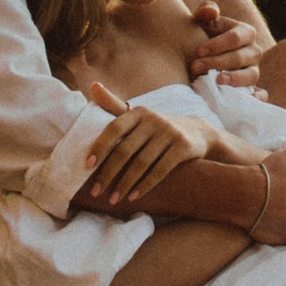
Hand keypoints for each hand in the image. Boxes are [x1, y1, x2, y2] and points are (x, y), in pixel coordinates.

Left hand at [74, 94, 209, 208]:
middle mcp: (154, 119)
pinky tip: (133, 196)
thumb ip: (114, 105)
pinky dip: (145, 185)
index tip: (87, 166)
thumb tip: (93, 86)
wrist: (198, 132)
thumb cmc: (158, 128)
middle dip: (108, 173)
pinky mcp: (183, 146)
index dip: (100, 146)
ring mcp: (170, 132)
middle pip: (125, 149)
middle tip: (96, 192)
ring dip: (124, 184)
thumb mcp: (139, 116)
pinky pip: (160, 170)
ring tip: (113, 199)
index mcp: (139, 112)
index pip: (114, 127)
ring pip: (141, 163)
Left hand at [184, 2, 266, 89]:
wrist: (203, 56)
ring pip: (251, 75)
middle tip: (195, 67)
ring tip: (216, 81)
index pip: (235, 37)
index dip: (217, 44)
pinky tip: (248, 99)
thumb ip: (206, 11)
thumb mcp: (204, 20)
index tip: (198, 50)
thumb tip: (211, 11)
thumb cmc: (205, 35)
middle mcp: (254, 51)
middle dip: (216, 62)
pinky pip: (262, 93)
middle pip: (240, 58)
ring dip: (233, 79)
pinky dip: (258, 97)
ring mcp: (254, 70)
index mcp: (246, 32)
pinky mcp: (252, 88)